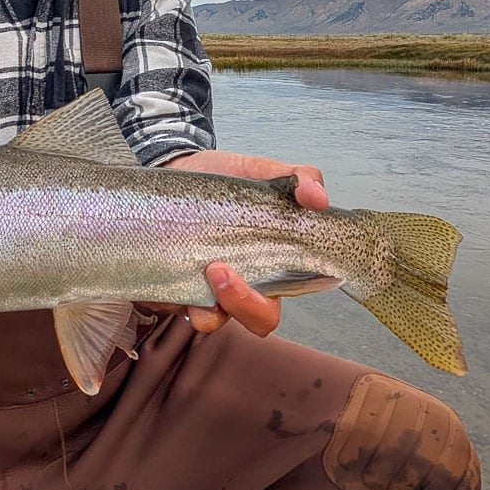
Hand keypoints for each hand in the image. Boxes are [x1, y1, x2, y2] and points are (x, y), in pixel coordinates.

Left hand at [162, 148, 329, 336]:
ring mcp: (208, 289)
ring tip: (205, 269)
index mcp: (273, 259)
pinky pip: (174, 308)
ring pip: (216, 320)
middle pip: (260, 318)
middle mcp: (244, 281)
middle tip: (222, 269)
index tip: (288, 259)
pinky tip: (172, 280)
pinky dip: (173, 301)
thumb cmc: (224, 179)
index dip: (299, 287)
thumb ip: (297, 179)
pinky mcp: (174, 287)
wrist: (175, 168)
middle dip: (245, 303)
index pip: (297, 289)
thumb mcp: (262, 171)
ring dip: (213, 308)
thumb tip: (318, 198)